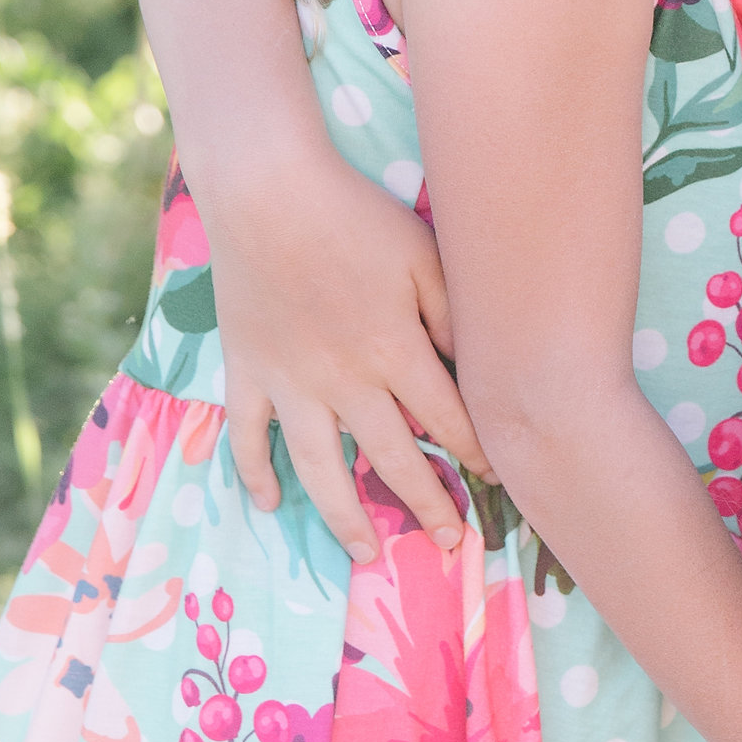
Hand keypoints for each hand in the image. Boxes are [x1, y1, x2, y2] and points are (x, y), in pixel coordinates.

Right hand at [200, 154, 487, 560]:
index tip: (496, 481)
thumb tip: (481, 369)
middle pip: (394, 458)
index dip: (476, 455)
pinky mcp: (246, 370)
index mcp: (395, 350)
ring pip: (322, 468)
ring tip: (366, 553)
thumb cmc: (354, 213)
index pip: (447, 420)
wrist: (265, 188)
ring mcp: (290, 381)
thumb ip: (454, 315)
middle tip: (451, 543)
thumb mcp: (425, 255)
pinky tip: (272, 504)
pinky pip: (248, 436)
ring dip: (346, 516)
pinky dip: (256, 473)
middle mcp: (345, 380)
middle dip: (428, 504)